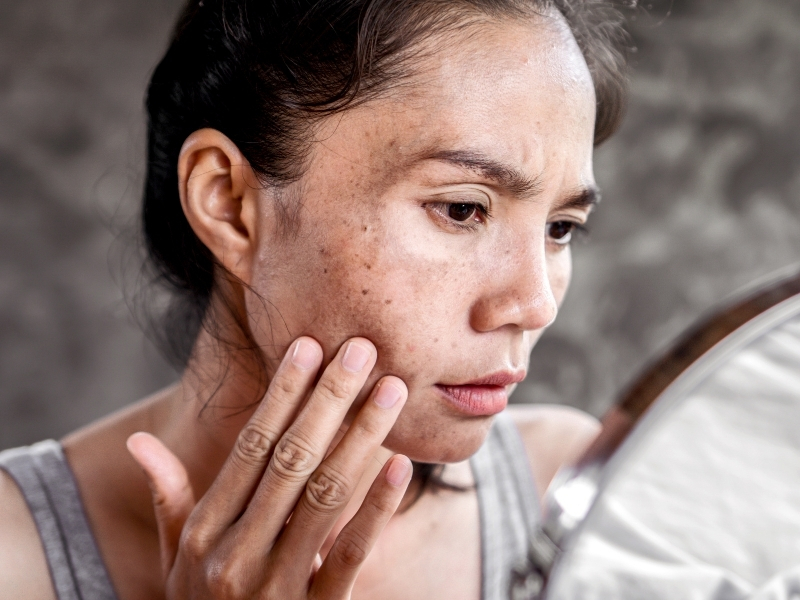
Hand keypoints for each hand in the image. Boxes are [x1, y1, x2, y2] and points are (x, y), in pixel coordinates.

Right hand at [127, 337, 410, 598]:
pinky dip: (377, 509)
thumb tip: (139, 440)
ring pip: (325, 495)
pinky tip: (401, 467)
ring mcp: (276, 586)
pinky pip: (351, 554)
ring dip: (361, 437)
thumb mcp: (176, 561)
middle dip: (329, 399)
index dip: (282, 395)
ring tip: (391, 390)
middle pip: (291, 459)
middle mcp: (235, 554)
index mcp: (204, 532)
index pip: (251, 447)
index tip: (309, 347)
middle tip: (362, 349)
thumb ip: (168, 499)